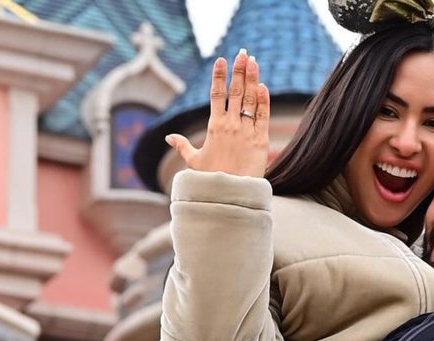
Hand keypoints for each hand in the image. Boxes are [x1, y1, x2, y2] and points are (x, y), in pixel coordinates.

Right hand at [165, 49, 269, 177]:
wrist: (230, 194)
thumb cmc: (211, 179)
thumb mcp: (194, 161)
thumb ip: (183, 146)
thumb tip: (169, 137)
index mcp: (214, 126)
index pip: (216, 94)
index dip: (219, 76)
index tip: (221, 60)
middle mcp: (230, 125)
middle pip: (235, 91)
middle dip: (239, 70)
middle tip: (242, 53)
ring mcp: (246, 131)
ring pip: (250, 100)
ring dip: (252, 78)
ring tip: (253, 61)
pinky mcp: (261, 140)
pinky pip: (263, 116)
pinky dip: (264, 101)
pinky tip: (263, 86)